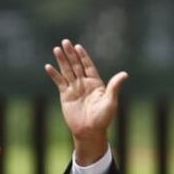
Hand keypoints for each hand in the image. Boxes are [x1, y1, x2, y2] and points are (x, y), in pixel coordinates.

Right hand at [44, 38, 127, 164]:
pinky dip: (54, 75)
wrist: (90, 131)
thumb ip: (114, 86)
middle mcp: (84, 83)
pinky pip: (59, 82)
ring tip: (56, 49)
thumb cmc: (103, 118)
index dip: (83, 56)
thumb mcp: (110, 101)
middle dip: (71, 54)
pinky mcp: (65, 95)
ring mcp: (74, 89)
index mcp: (96, 83)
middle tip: (65, 42)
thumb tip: (125, 74)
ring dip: (62, 60)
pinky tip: (48, 66)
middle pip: (76, 65)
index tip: (78, 47)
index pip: (88, 66)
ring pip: (67, 71)